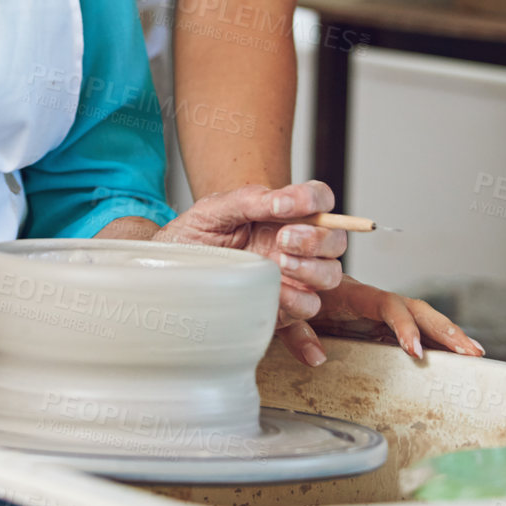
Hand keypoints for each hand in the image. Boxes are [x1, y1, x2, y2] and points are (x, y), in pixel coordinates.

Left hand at [152, 180, 345, 364]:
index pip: (320, 200)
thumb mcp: (215, 209)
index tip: (285, 204)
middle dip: (315, 238)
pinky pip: (309, 306)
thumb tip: (280, 200)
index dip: (314, 198)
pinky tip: (278, 293)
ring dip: (312, 268)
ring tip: (280, 263)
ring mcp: (292, 276)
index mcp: (283, 215)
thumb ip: (249, 199)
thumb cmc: (195, 236)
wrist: (171, 272)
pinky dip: (299, 300)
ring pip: (330, 274)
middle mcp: (294, 245)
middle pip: (335, 240)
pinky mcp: (284, 307)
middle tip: (283, 239)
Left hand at [291, 273, 484, 363]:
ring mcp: (376, 312)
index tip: (416, 351)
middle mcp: (369, 299)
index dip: (404, 325)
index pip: (386, 304)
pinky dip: (432, 339)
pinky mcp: (377, 324)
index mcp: (350, 292)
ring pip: (419, 317)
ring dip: (446, 333)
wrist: (282, 274)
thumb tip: (318, 358)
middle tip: (469, 352)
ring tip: (474, 353)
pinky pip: (410, 329)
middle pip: (414, 308)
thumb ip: (297, 332)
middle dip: (443, 328)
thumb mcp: (286, 311)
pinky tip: (451, 355)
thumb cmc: (285, 292)